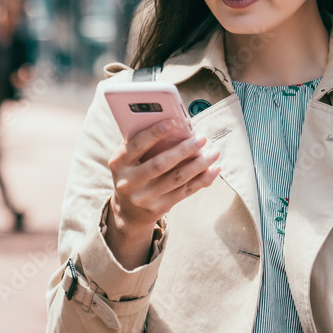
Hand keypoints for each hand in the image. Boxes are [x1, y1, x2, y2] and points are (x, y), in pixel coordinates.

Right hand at [104, 118, 220, 267]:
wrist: (128, 210)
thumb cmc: (132, 172)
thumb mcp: (128, 159)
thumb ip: (143, 143)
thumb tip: (174, 126)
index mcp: (118, 163)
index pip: (137, 146)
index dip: (155, 133)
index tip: (173, 122)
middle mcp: (128, 182)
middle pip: (160, 164)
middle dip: (183, 150)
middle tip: (201, 138)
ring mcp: (144, 197)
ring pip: (176, 179)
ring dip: (198, 165)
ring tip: (214, 153)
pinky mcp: (159, 208)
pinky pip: (185, 192)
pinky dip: (202, 180)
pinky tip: (214, 170)